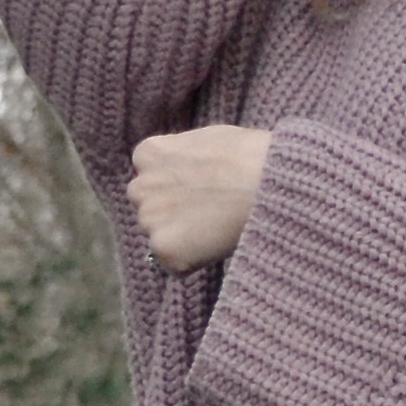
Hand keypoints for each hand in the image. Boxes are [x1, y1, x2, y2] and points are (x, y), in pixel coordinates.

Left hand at [130, 122, 271, 273]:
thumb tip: (187, 172)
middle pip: (149, 208)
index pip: (150, 177)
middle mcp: (140, 187)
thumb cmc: (248, 157)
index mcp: (148, 154)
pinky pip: (174, 264)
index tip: (200, 190)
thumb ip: (183, 159)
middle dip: (171, 212)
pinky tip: (215, 244)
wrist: (266, 183)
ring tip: (215, 227)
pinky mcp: (163, 249)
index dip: (177, 186)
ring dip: (180, 237)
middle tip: (206, 213)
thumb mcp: (204, 141)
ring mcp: (149, 220)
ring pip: (159, 237)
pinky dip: (193, 261)